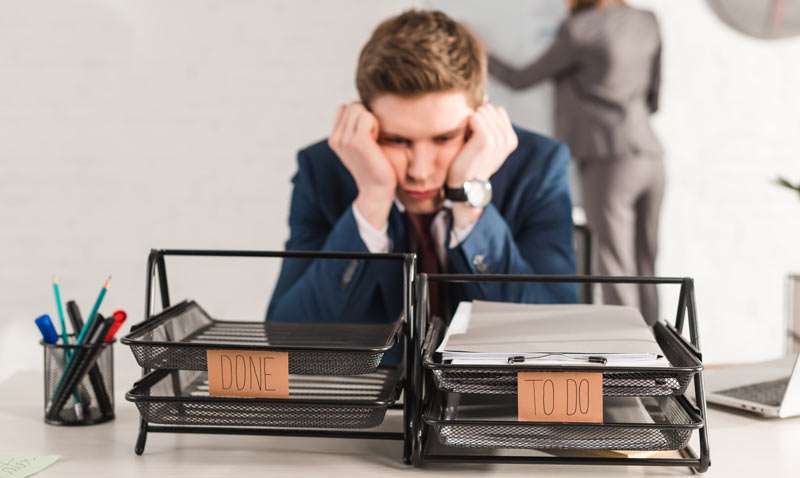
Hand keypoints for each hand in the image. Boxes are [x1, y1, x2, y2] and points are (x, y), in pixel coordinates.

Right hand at [328, 103, 395, 228]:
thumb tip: (361, 108)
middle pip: (351, 105)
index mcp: (334, 139)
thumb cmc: (375, 167)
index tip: (367, 134)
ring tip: (374, 138)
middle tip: (372, 136)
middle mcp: (336, 139)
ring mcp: (345, 140)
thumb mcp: (359, 147)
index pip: (344, 108)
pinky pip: (366, 116)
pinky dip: (374, 124)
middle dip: (365, 115)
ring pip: (357, 108)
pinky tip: (376, 139)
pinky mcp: (357, 141)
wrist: (377, 190)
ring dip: (370, 119)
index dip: (359, 116)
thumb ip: (354, 129)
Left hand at [447, 104, 517, 227]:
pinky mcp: (486, 140)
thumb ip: (487, 120)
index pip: (497, 111)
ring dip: (470, 122)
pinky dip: (466, 123)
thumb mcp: (483, 141)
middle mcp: (508, 139)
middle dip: (476, 118)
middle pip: (490, 109)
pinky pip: (475, 117)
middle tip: (469, 139)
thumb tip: (485, 96)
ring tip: (466, 140)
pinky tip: (464, 137)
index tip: (475, 137)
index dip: (482, 119)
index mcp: (511, 139)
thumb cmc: (469, 162)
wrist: (464, 185)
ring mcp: (499, 140)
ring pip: (483, 112)